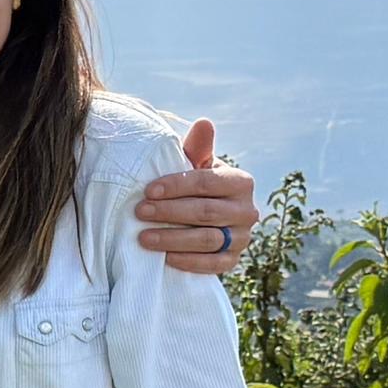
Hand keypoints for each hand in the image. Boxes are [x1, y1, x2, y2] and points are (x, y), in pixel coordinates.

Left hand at [133, 117, 260, 276]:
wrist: (209, 219)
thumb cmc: (198, 186)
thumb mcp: (197, 166)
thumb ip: (197, 149)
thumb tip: (203, 123)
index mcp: (241, 182)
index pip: (207, 183)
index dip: (176, 186)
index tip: (148, 190)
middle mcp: (247, 210)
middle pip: (205, 212)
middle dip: (169, 212)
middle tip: (140, 212)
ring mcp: (243, 237)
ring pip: (207, 239)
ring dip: (173, 239)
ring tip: (143, 237)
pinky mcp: (234, 260)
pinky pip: (213, 265)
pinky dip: (188, 261)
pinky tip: (164, 258)